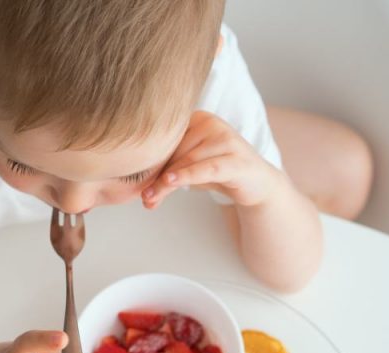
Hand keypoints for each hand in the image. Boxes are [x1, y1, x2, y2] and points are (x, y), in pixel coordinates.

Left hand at [142, 110, 290, 208]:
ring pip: (187, 161)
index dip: (148, 159)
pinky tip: (170, 182)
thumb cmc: (217, 173)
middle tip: (143, 197)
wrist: (256, 184)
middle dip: (156, 175)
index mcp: (197, 118)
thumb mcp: (188, 169)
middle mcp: (212, 123)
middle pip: (174, 150)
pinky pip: (208, 167)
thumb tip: (136, 188)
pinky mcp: (238, 159)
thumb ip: (165, 171)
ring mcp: (227, 139)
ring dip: (166, 183)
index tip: (132, 179)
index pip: (166, 137)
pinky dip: (188, 175)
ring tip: (151, 199)